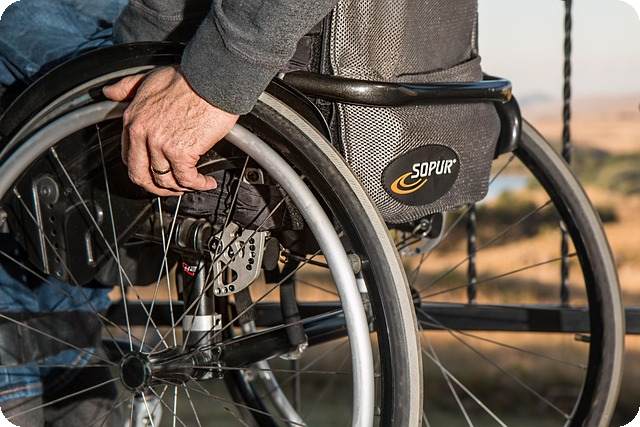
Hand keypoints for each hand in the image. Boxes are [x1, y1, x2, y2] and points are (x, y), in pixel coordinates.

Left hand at [102, 66, 238, 195]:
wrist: (212, 79)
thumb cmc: (188, 78)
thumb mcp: (149, 78)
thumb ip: (127, 87)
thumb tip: (109, 92)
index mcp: (133, 119)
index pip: (129, 157)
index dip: (144, 170)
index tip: (157, 172)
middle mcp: (143, 134)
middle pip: (141, 176)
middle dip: (157, 188)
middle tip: (172, 188)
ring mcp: (161, 144)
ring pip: (165, 181)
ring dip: (181, 188)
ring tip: (194, 184)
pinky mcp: (182, 152)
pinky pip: (187, 179)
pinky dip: (198, 185)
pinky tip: (207, 181)